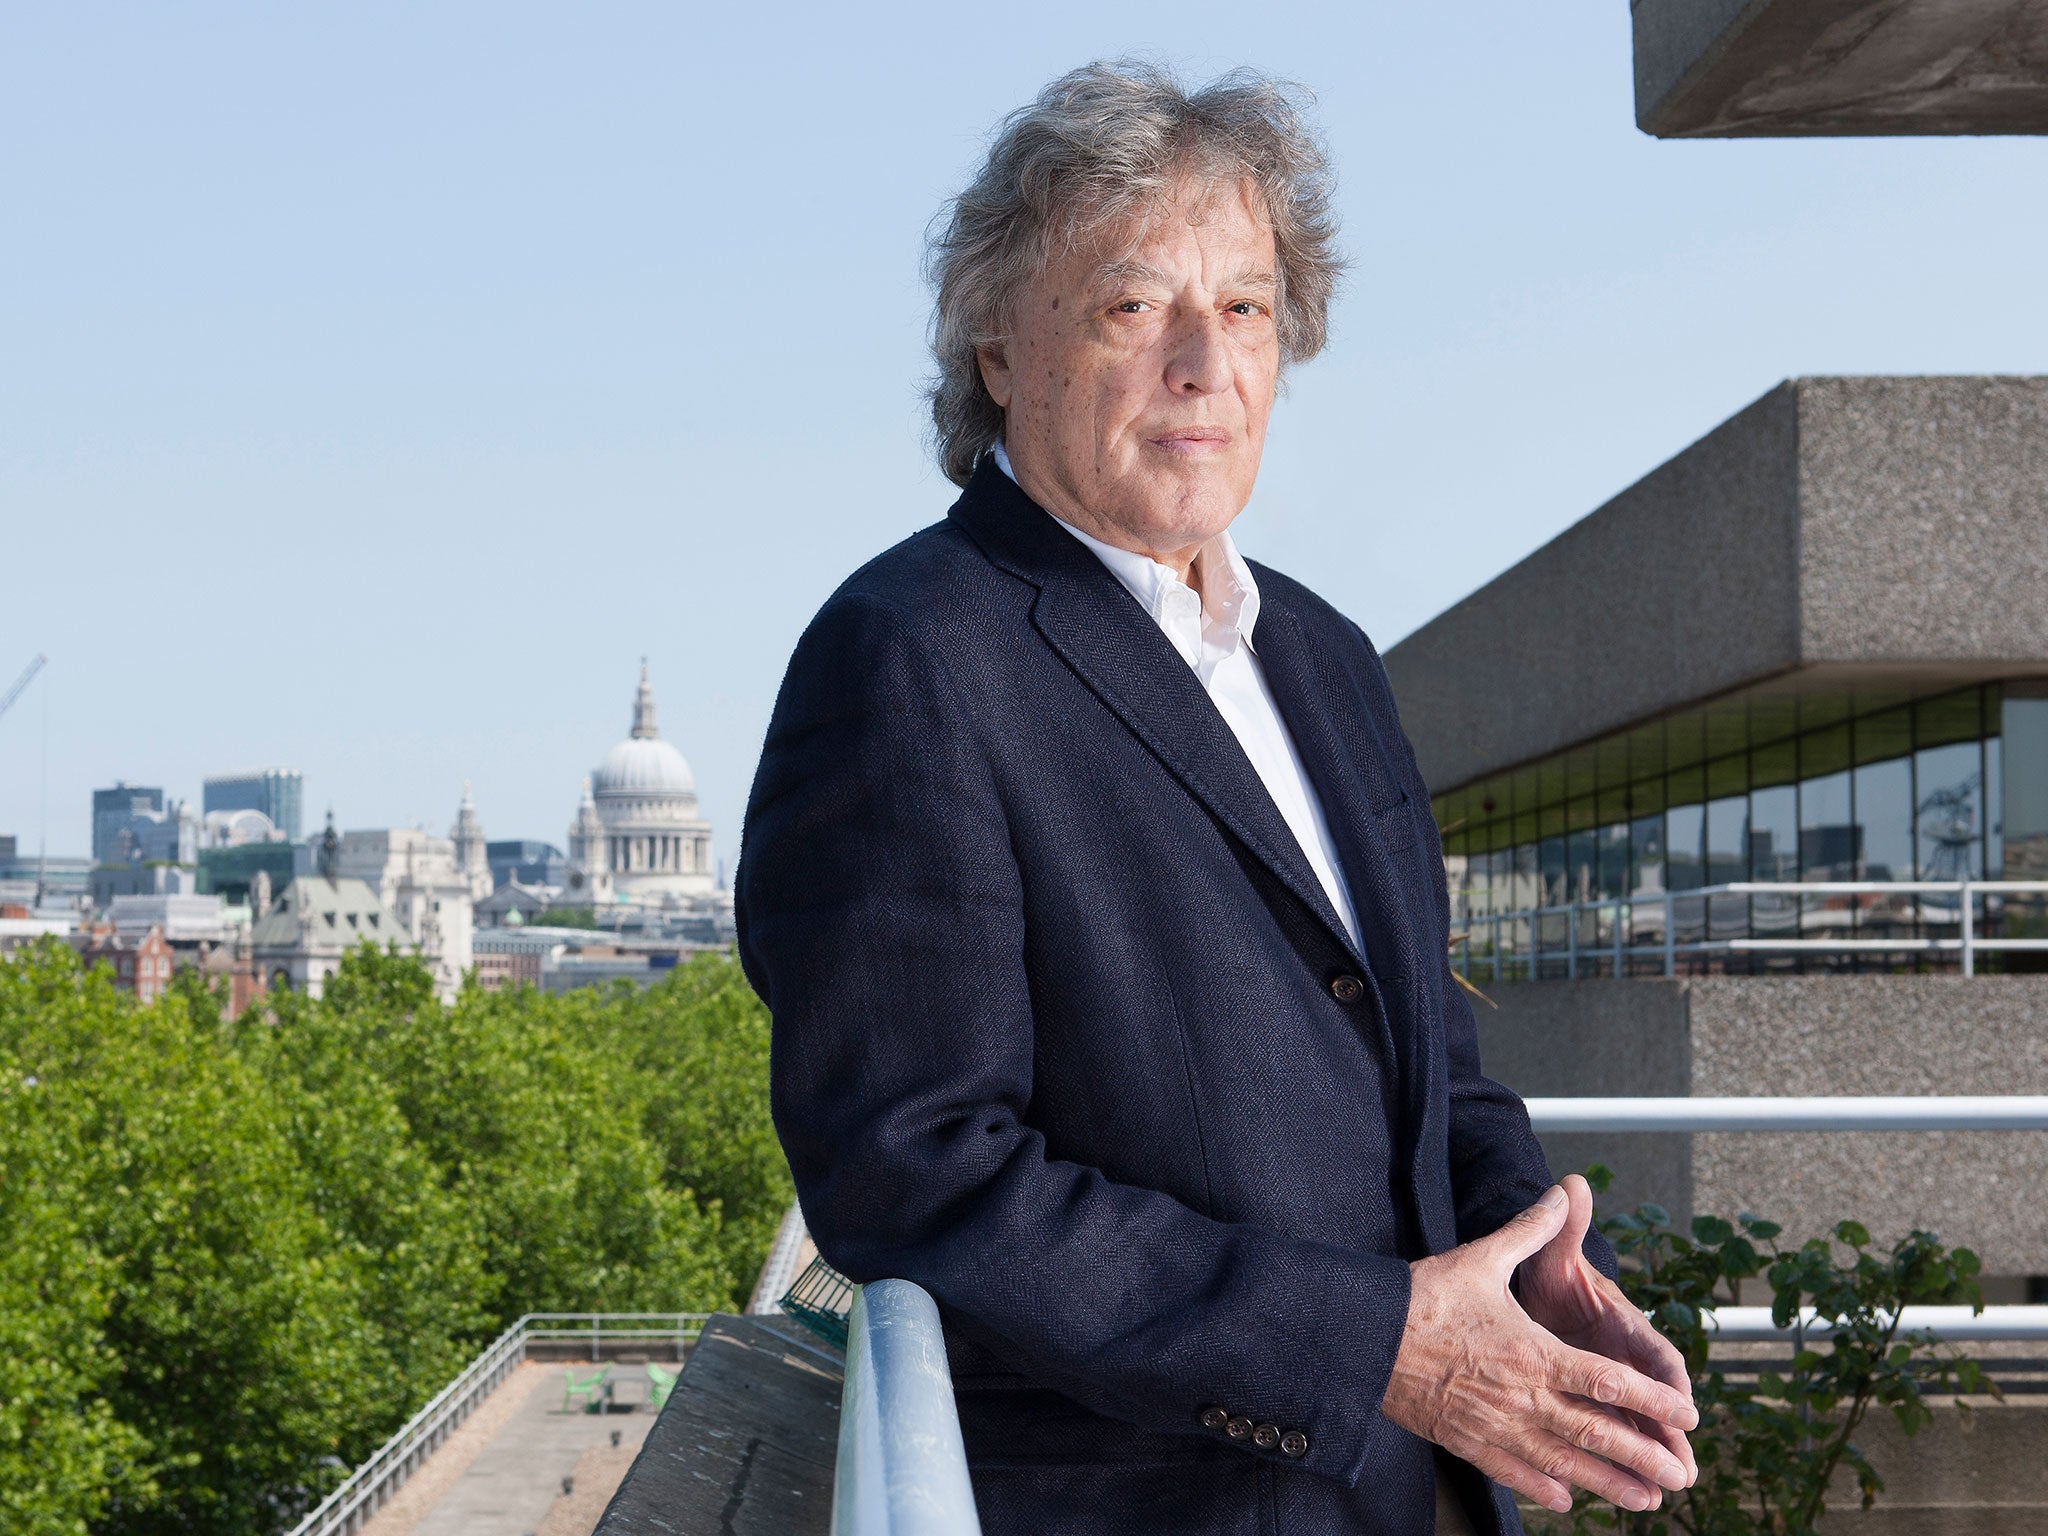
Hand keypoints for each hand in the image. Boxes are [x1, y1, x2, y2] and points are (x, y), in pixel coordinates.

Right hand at [1381, 1185, 1698, 1515]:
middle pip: (1595, 1432)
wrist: (1365, 1337)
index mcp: (1533, 1351)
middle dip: (1642, 1454)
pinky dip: (1545, 1487)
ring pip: (1564, 1463)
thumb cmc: (1423, 1296)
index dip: (1651, 1398)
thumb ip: (1530, 1230)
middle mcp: (1522, 1396)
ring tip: (1643, 1500)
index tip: (1686, 1414)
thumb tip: (1564, 1194)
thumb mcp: (1482, 1258)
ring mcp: (1495, 1425)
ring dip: (1608, 1483)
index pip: (1607, 1380)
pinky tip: (1568, 1498)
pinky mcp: (1466, 1441)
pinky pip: (1514, 1472)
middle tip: (1679, 1475)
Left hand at [1518, 1174, 1698, 1490]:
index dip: (1670, 1379)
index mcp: (1624, 1323)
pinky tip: (1624, 1492)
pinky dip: (1618, 1461)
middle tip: (1683, 1471)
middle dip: (1669, 1435)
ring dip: (1650, 1457)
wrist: (1537, 1292)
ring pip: (1637, 1425)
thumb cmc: (1551, 1273)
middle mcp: (1625, 1358)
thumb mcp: (1555, 1254)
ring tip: (1661, 1494)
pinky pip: (1610, 1434)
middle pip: (1655, 1401)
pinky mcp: (1593, 1400)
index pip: (1657, 1352)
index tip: (1685, 1405)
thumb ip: (1565, 1226)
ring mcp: (1611, 1383)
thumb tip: (1573, 1182)